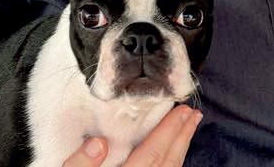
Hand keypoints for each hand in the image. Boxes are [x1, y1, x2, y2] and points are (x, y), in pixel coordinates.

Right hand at [63, 104, 201, 165]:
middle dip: (181, 138)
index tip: (181, 111)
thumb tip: (99, 143)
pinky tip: (173, 161)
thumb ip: (79, 166)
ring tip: (187, 132)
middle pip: (166, 165)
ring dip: (180, 153)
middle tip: (194, 116)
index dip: (168, 131)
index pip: (150, 155)